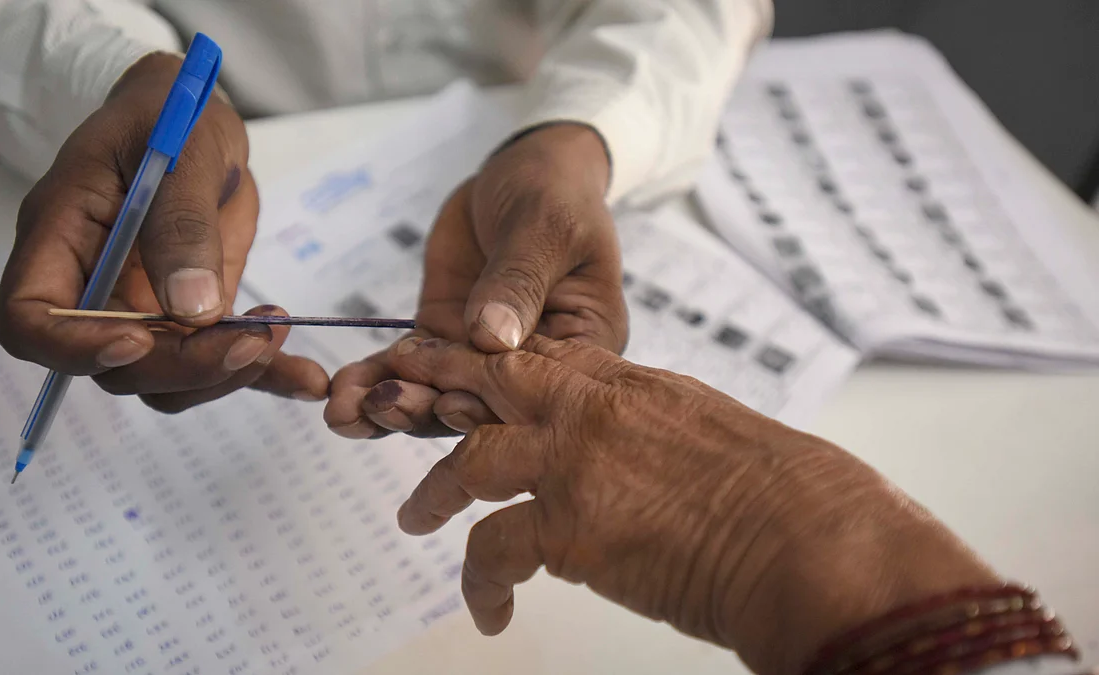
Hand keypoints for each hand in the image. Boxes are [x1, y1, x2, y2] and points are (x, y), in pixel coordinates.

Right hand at [0, 53, 327, 411]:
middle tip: (250, 339)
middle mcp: (93, 288)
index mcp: (59, 238)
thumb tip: (191, 309)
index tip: (140, 340)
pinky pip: (220, 363)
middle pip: (114, 364)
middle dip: (183, 365)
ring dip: (224, 373)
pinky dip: (265, 376)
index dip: (74, 347)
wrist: (197, 122)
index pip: (29, 320)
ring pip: (166, 380)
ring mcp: (142, 309)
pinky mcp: (194, 316)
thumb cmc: (168, 117)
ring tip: (276, 331)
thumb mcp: (180, 150)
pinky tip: (305, 378)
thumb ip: (181, 225)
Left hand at [324, 123, 626, 437]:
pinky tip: (341, 393)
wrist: (520, 171)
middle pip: (481, 404)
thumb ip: (518, 281)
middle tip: (380, 408)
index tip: (448, 402)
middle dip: (427, 412)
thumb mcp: (546, 228)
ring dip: (390, 406)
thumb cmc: (555, 194)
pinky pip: (406, 367)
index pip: (540, 391)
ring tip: (346, 411)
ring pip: (436, 395)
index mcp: (579, 347)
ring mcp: (481, 355)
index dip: (494, 404)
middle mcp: (532, 366)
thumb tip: (490, 337)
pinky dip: (373, 379)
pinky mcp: (442, 336)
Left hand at [383, 335, 998, 674]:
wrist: (813, 538)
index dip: (479, 361)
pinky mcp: (573, 528)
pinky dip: (482, 584)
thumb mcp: (707, 430)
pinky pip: (495, 552)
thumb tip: (627, 452)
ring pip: (471, 462)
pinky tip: (488, 612)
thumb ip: (650, 428)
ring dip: (436, 491)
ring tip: (415, 518)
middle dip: (430, 389)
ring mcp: (576, 463)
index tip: (442, 362)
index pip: (532, 358)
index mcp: (627, 383)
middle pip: (485, 384)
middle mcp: (592, 409)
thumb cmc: (784, 492)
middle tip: (388, 402)